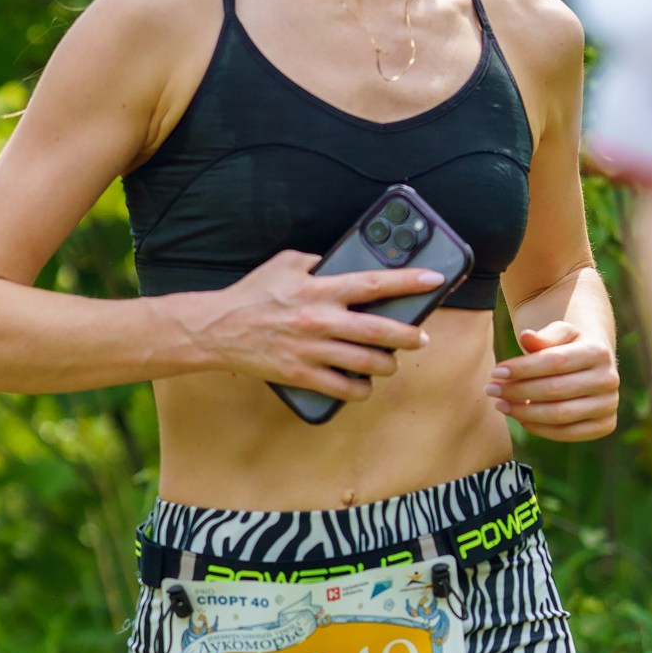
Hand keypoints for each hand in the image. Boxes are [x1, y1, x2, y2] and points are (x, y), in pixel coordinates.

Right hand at [177, 250, 443, 403]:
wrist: (217, 329)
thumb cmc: (252, 295)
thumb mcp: (286, 264)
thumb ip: (320, 262)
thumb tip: (344, 263)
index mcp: (320, 290)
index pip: (374, 284)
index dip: (409, 282)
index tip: (434, 280)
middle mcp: (320, 321)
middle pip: (380, 331)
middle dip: (408, 336)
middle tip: (418, 338)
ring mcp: (312, 351)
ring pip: (367, 364)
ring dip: (386, 365)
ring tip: (389, 362)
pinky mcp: (302, 375)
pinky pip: (343, 389)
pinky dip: (359, 389)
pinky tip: (363, 385)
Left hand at [488, 321, 619, 443]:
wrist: (592, 365)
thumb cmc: (568, 346)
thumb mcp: (558, 334)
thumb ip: (542, 336)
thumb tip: (526, 336)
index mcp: (599, 352)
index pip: (554, 362)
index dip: (522, 368)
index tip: (495, 372)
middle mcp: (609, 379)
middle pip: (555, 390)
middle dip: (518, 391)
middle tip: (491, 390)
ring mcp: (609, 405)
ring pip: (559, 415)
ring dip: (524, 412)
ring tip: (500, 404)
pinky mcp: (604, 425)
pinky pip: (566, 433)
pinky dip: (538, 428)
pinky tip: (519, 417)